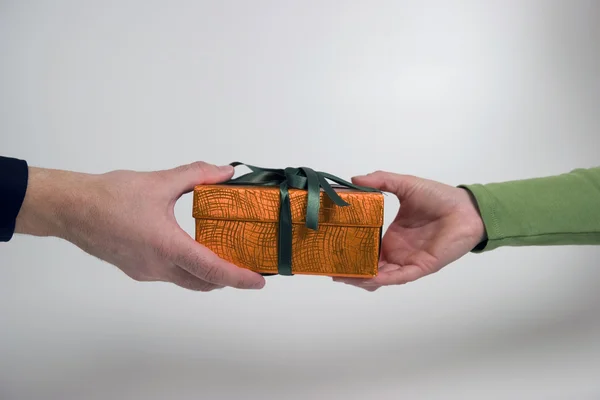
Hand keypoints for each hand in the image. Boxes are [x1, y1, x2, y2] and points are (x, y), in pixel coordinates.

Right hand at [15, 161, 265, 290]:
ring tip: (224, 256)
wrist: (70, 209)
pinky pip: (168, 274)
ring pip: (185, 280)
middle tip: (246, 267)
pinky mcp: (136, 269)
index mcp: (167, 248)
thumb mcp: (160, 182)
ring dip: (206, 273)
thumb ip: (197, 175)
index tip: (258, 281)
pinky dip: (186, 268)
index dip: (238, 278)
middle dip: (227, 278)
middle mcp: (157, 267)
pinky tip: (190, 248)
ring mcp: (145, 272)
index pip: (212, 270)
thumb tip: (225, 172)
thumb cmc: (109, 197)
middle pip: (202, 282)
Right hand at [333, 171, 485, 290]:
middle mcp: (397, 251)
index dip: (348, 249)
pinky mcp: (419, 267)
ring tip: (341, 275)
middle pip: (368, 265)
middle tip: (328, 266)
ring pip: (379, 276)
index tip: (329, 245)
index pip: (365, 247)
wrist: (466, 208)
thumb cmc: (438, 197)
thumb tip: (354, 178)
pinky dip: (381, 279)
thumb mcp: (404, 185)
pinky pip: (397, 277)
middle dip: (349, 268)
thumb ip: (381, 181)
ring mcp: (407, 261)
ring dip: (360, 277)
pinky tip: (366, 277)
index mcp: (391, 236)